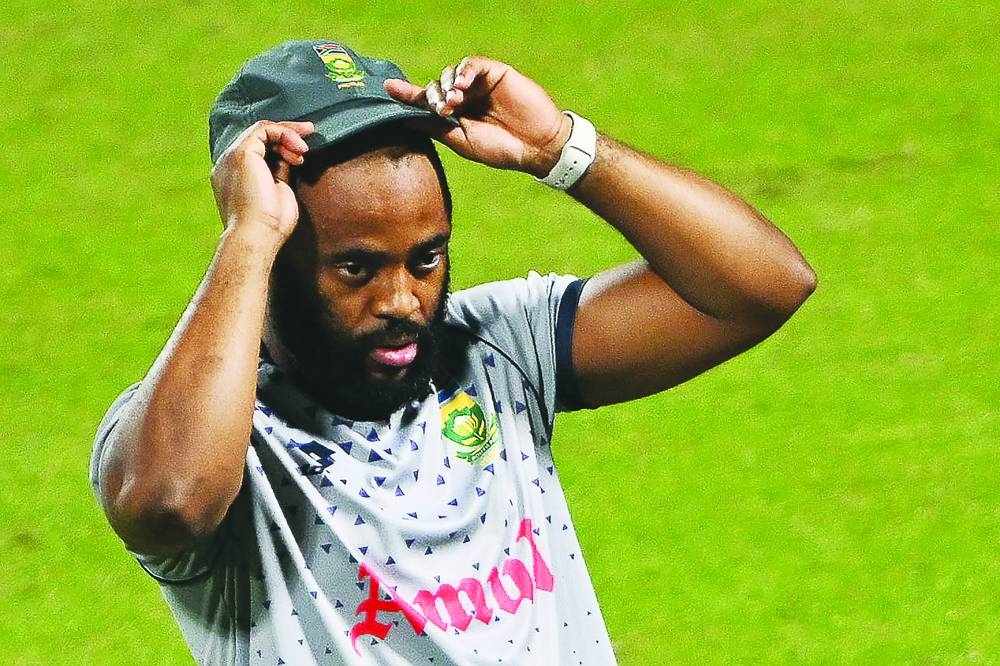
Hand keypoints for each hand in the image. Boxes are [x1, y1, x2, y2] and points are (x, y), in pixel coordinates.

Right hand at [210, 120, 313, 244]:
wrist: (258, 236)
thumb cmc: (271, 226)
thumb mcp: (279, 193)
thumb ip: (280, 173)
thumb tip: (290, 158)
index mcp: (235, 176)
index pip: (259, 150)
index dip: (282, 144)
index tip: (304, 150)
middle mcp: (229, 164)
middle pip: (259, 137)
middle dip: (287, 132)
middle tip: (310, 133)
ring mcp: (232, 158)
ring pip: (261, 130)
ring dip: (288, 134)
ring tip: (304, 149)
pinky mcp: (241, 153)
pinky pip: (263, 129)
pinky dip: (284, 133)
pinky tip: (297, 149)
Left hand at [385, 57, 570, 177]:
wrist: (536, 147)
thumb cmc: (501, 149)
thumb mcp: (461, 141)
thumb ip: (433, 127)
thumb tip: (402, 119)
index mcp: (456, 116)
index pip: (427, 101)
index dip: (408, 94)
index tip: (387, 87)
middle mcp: (466, 98)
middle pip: (436, 85)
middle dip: (432, 96)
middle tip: (440, 110)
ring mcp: (480, 85)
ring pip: (451, 73)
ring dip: (447, 86)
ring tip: (453, 103)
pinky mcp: (496, 73)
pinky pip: (472, 64)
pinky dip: (463, 71)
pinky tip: (461, 85)